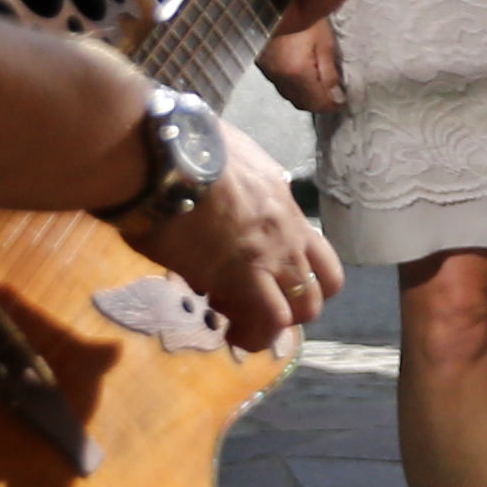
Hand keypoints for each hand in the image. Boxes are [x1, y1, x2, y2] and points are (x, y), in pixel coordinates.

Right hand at [131, 130, 337, 350]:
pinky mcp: (244, 277)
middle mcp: (288, 229)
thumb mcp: (222, 158)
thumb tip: (214, 203)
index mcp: (281, 198)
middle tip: (254, 306)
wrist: (164, 158)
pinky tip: (230, 336)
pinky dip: (254, 335)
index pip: (314, 246)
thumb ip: (231, 184)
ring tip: (242, 329)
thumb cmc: (179, 149)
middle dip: (293, 303)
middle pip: (321, 282)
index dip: (296, 270)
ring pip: (304, 307)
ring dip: (276, 324)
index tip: (262, 277)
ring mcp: (271, 254)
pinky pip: (267, 321)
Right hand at [260, 17, 348, 113]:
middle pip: (301, 103)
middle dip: (318, 103)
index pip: (316, 104)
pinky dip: (293, 85)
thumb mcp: (324, 41)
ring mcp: (267, 71)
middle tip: (334, 93)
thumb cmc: (306, 16)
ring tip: (321, 83)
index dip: (332, 106)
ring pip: (289, 95)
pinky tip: (303, 74)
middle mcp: (278, 78)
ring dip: (305, 95)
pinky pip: (280, 84)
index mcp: (295, 73)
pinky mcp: (261, 64)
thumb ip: (330, 74)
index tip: (344, 101)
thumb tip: (338, 99)